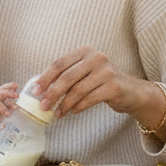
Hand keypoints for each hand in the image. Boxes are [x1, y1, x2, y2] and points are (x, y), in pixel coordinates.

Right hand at [0, 82, 18, 126]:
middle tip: (17, 95)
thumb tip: (16, 106)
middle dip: (9, 93)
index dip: (9, 86)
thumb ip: (5, 103)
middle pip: (0, 93)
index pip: (3, 88)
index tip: (16, 86)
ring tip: (9, 115)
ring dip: (3, 109)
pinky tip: (0, 124)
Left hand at [31, 46, 162, 123]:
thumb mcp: (83, 74)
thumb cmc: (100, 83)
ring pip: (77, 90)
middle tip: (43, 107)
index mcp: (85, 51)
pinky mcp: (114, 86)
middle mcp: (96, 57)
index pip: (59, 64)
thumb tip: (40, 90)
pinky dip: (78, 107)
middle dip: (52, 94)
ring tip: (57, 114)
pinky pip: (89, 99)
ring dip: (64, 104)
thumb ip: (65, 77)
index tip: (35, 91)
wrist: (130, 91)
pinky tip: (72, 112)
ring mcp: (106, 71)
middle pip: (67, 77)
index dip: (45, 78)